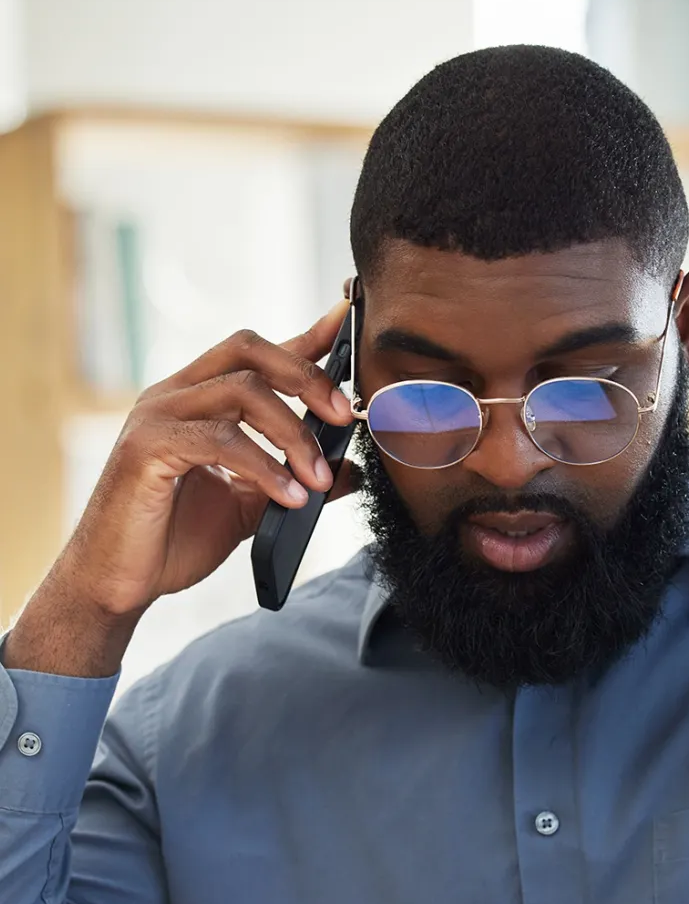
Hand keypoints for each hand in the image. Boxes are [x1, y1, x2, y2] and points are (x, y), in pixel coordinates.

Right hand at [5, 305, 355, 676]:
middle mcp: (176, 395)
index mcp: (200, 399)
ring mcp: (157, 416)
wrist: (120, 582)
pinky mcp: (147, 448)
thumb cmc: (177, 537)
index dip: (306, 335)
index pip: (258, 352)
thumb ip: (296, 478)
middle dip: (307, 377)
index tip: (348, 321)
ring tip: (317, 480)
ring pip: (242, 391)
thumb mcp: (254, 505)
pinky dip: (265, 466)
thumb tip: (353, 468)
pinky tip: (290, 496)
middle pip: (250, 351)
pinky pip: (220, 440)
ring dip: (293, 433)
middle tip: (344, 417)